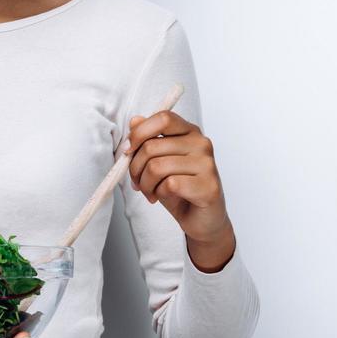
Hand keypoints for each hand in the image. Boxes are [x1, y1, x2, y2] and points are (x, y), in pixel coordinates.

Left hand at [123, 112, 233, 247]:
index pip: (163, 118)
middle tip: (137, 182)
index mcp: (190, 132)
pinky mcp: (208, 186)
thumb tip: (134, 121)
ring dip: (145, 184)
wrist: (202, 219)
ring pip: (157, 166)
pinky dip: (159, 193)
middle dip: (135, 168)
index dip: (139, 133)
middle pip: (152, 146)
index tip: (128, 151)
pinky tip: (162, 197)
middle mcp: (201, 143)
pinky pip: (170, 184)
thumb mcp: (159, 161)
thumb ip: (148, 140)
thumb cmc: (179, 189)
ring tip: (149, 192)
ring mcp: (207, 164)